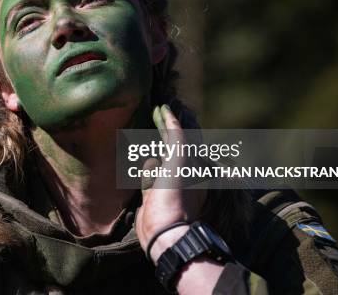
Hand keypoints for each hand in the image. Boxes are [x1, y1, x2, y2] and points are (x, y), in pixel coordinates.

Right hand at [135, 104, 205, 262]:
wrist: (164, 230)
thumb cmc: (175, 194)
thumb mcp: (179, 159)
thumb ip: (175, 135)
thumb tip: (170, 112)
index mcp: (193, 162)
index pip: (180, 135)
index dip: (170, 120)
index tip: (161, 106)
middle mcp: (181, 171)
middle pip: (167, 146)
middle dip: (160, 135)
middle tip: (152, 116)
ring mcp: (167, 182)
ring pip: (153, 161)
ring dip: (150, 165)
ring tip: (153, 175)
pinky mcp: (152, 193)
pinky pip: (146, 176)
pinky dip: (145, 177)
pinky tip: (148, 184)